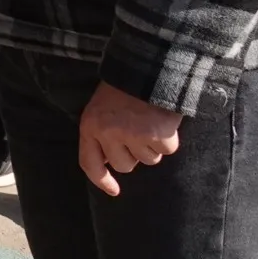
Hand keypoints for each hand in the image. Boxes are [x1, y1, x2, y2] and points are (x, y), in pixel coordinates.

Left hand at [77, 81, 182, 195]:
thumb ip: (101, 133)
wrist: (147, 67)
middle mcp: (108, 134)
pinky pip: (166, 151)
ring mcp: (133, 135)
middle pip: (124, 166)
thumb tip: (110, 163)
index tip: (114, 191)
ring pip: (148, 160)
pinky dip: (168, 139)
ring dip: (152, 146)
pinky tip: (163, 121)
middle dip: (133, 154)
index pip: (89, 163)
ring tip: (149, 121)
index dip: (101, 180)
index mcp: (90, 125)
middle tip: (137, 131)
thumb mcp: (101, 108)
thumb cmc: (124, 88)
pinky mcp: (156, 136)